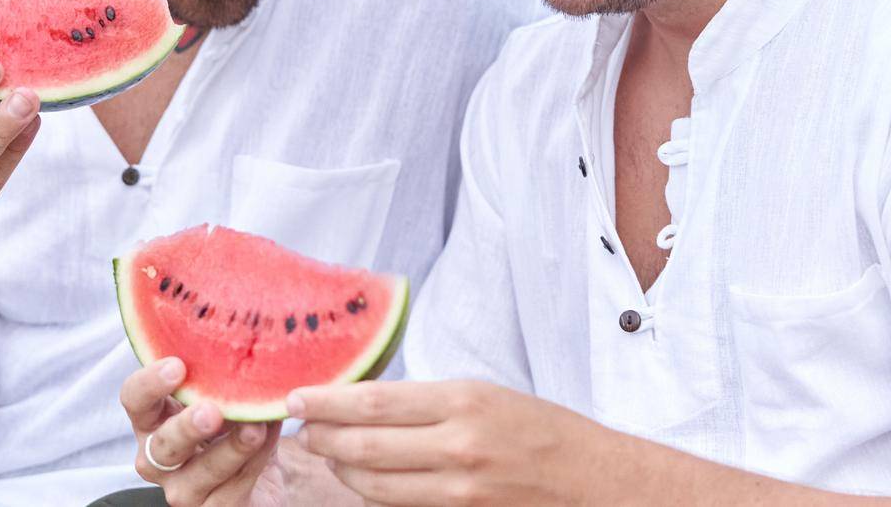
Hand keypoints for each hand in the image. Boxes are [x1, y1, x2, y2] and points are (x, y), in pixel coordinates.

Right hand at [121, 356, 282, 505]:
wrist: (264, 471)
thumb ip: (221, 371)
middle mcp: (160, 457)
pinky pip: (234, 488)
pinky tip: (269, 438)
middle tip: (212, 411)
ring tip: (256, 426)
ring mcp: (184, 489)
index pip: (135, 400)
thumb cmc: (234, 423)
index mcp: (155, 419)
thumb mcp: (224, 392)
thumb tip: (246, 331)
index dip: (149, 384)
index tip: (177, 365)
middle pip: (161, 445)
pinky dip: (255, 460)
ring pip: (201, 472)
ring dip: (232, 447)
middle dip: (186, 427)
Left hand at [289, 380, 601, 505]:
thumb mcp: (487, 395)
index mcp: (464, 400)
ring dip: (340, 468)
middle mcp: (457, 444)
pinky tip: (362, 477)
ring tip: (326, 452)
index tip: (296, 397)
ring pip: (373, 483)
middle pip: (364, 445)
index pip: (374, 402)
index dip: (327, 402)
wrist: (594, 479)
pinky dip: (373, 491)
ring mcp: (459, 488)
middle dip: (322, 437)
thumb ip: (430, 401)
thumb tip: (367, 402)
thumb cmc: (542, 429)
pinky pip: (400, 506)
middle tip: (300, 428)